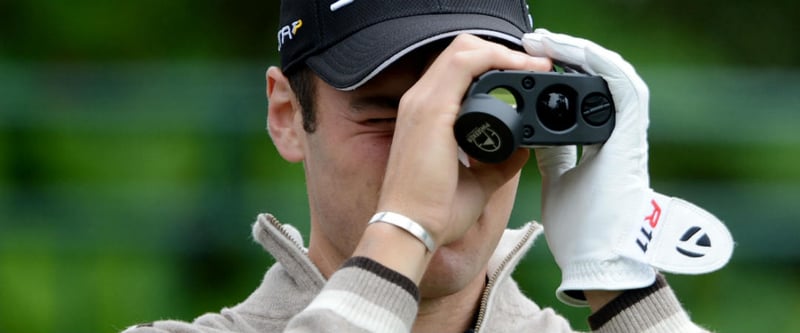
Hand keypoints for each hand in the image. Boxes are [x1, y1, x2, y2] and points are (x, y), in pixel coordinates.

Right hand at [357, 35, 550, 282]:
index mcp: (425, 114)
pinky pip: (464, 64)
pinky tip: (519, 70)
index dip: (492, 63)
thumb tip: (523, 149)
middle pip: (462, 51)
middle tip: (534, 67)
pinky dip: (495, 58)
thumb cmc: (433, 210)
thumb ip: (499, 163)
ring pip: (464, 50)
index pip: (458, 70)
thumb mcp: (477, 181)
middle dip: (501, 52)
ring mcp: (422, 101)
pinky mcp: (432, 109)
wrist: (410, 228)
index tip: (525, 75)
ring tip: (533, 66)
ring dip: (503, 52)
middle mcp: (420, 101)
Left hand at [522, 29, 733, 305]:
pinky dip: (602, 67)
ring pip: (613, 75)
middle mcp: (615, 130)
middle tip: (534, 41)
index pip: (579, 90)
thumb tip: (533, 135)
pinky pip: (624, 90)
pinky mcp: (630, 138)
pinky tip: (577, 53)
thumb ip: (554, 152)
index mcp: (597, 138)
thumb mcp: (559, 178)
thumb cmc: (583, 226)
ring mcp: (625, 133)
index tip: (525, 58)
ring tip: (549, 41)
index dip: (556, 69)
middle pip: (594, 77)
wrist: (599, 258)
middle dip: (565, 54)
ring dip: (580, 54)